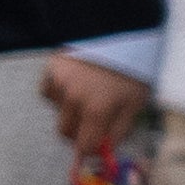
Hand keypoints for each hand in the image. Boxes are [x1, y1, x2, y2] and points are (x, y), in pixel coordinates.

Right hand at [44, 55, 151, 175]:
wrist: (113, 34)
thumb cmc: (129, 71)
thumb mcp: (135, 102)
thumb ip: (119, 130)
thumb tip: (104, 150)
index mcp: (97, 109)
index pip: (84, 145)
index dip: (90, 150)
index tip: (95, 148)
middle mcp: (73, 100)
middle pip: (65, 132)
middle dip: (77, 132)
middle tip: (91, 123)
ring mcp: (58, 85)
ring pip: (58, 112)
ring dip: (70, 110)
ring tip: (86, 93)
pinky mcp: (49, 72)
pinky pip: (49, 94)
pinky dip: (59, 94)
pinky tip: (73, 83)